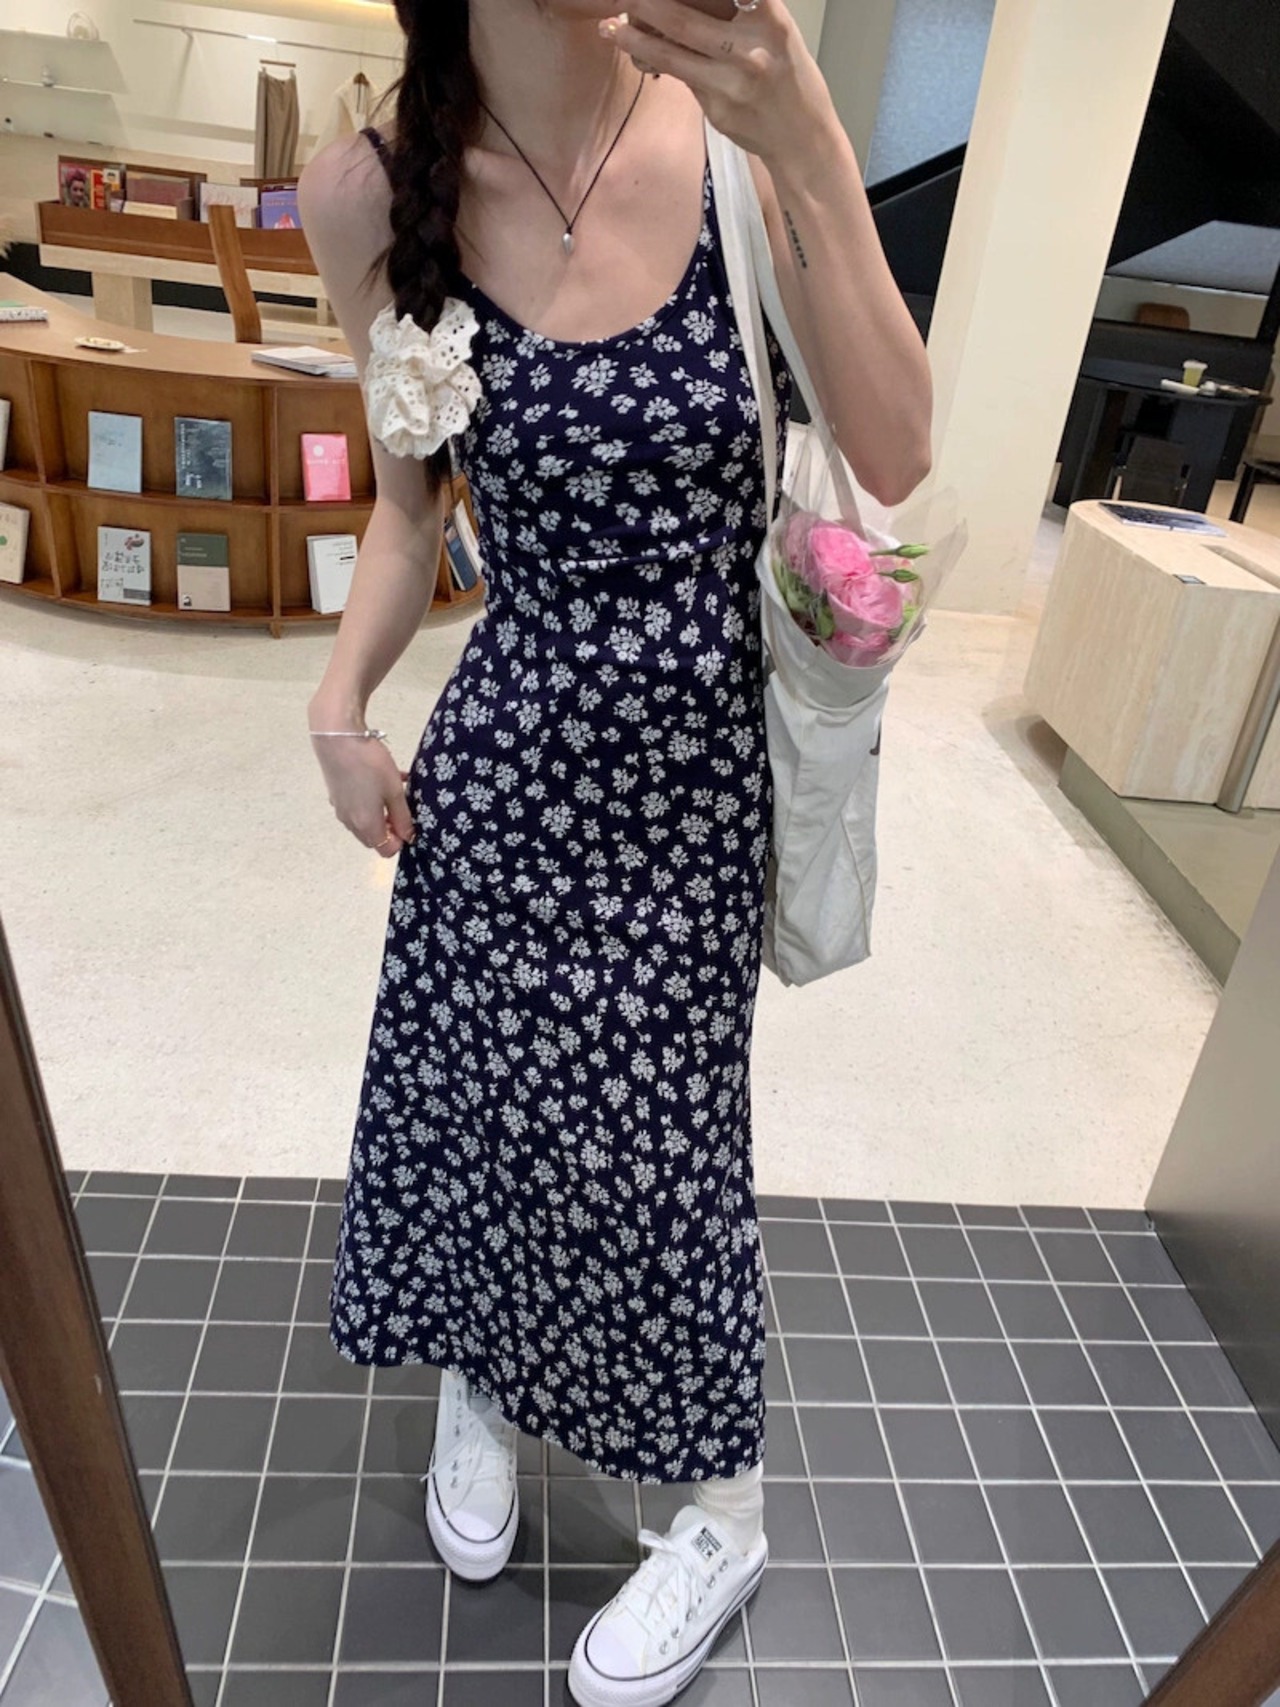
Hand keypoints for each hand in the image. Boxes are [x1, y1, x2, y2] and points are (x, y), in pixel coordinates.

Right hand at [310, 733, 417, 857]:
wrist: (337, 737)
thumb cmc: (370, 764)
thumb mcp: (394, 791)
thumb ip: (403, 817)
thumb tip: (408, 837)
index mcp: (366, 825)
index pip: (385, 850)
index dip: (401, 841)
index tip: (409, 821)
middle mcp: (350, 822)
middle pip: (373, 838)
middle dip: (390, 829)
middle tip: (401, 807)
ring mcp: (341, 808)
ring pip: (365, 821)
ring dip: (381, 813)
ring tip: (394, 790)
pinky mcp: (336, 794)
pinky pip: (356, 806)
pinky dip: (370, 800)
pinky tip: (380, 780)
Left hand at [599, 0, 832, 163]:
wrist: (803, 137)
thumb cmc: (786, 75)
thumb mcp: (775, 30)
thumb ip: (737, 11)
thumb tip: (681, 4)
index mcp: (771, 17)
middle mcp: (751, 47)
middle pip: (684, 19)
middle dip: (647, 6)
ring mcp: (731, 82)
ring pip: (672, 54)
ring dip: (635, 39)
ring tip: (611, 27)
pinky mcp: (717, 109)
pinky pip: (680, 78)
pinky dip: (655, 62)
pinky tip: (638, 55)